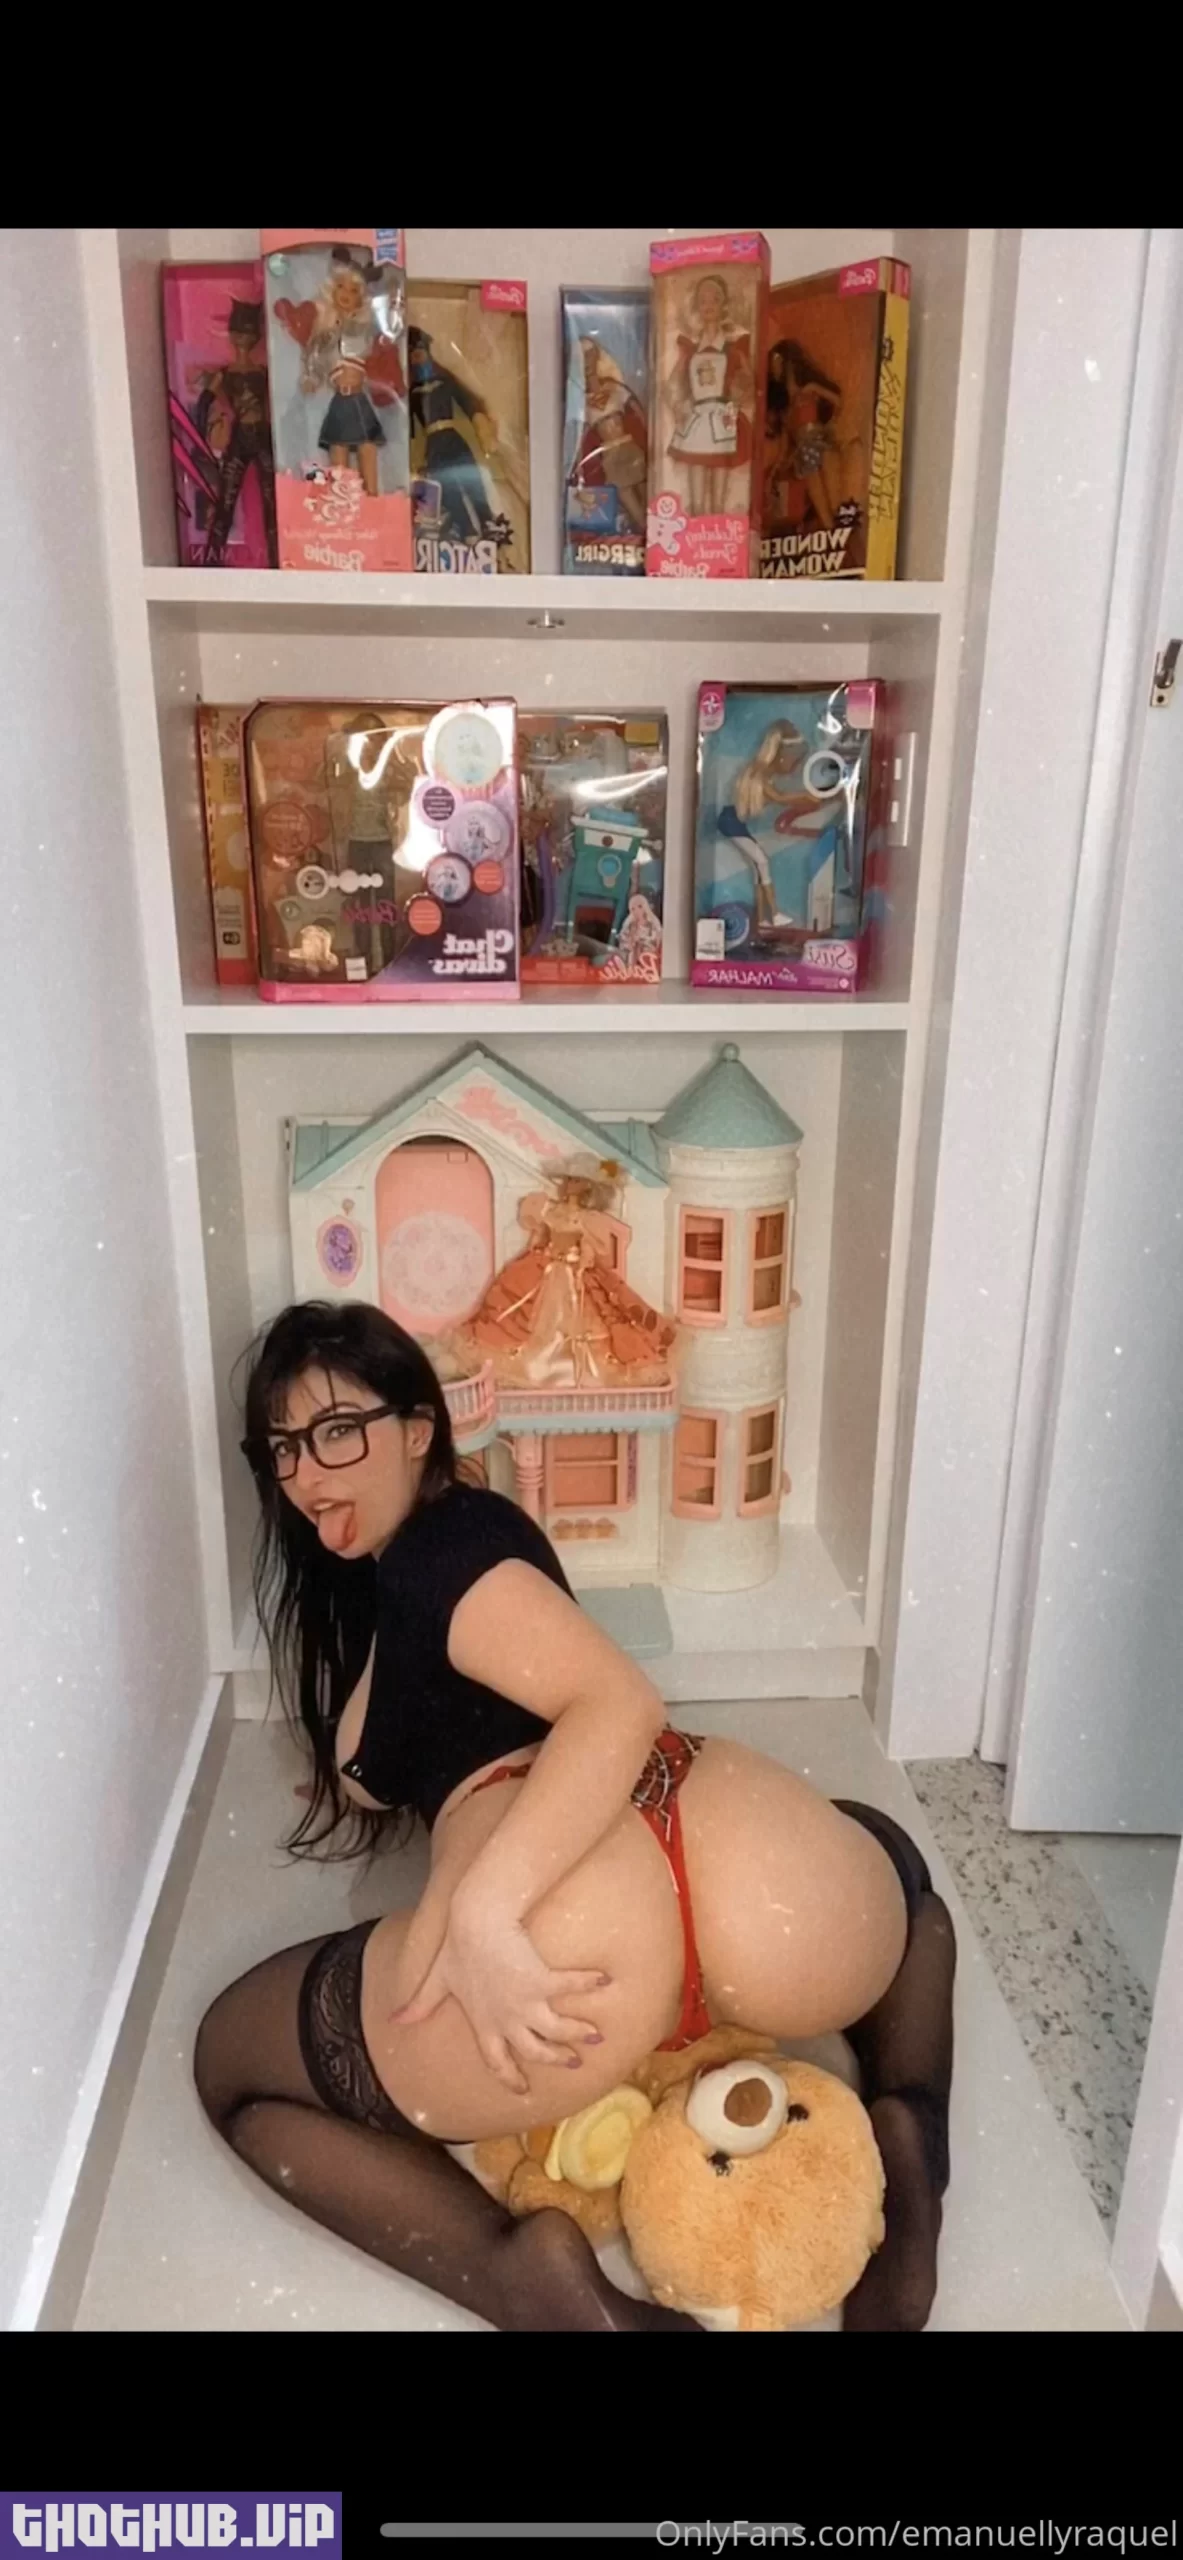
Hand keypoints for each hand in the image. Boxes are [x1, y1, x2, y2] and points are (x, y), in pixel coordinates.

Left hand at [389, 1891, 610, 2095]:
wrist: (476, 1920)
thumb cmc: (457, 1947)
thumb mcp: (437, 1980)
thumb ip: (421, 2003)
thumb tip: (394, 2020)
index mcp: (483, 2023)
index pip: (496, 2062)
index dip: (510, 2078)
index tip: (523, 2091)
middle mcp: (507, 2020)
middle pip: (534, 2051)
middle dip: (554, 2059)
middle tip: (572, 2063)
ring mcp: (526, 2003)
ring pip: (557, 2030)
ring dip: (577, 2034)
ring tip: (596, 2035)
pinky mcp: (542, 1980)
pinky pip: (571, 1986)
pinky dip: (589, 1982)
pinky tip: (606, 1978)